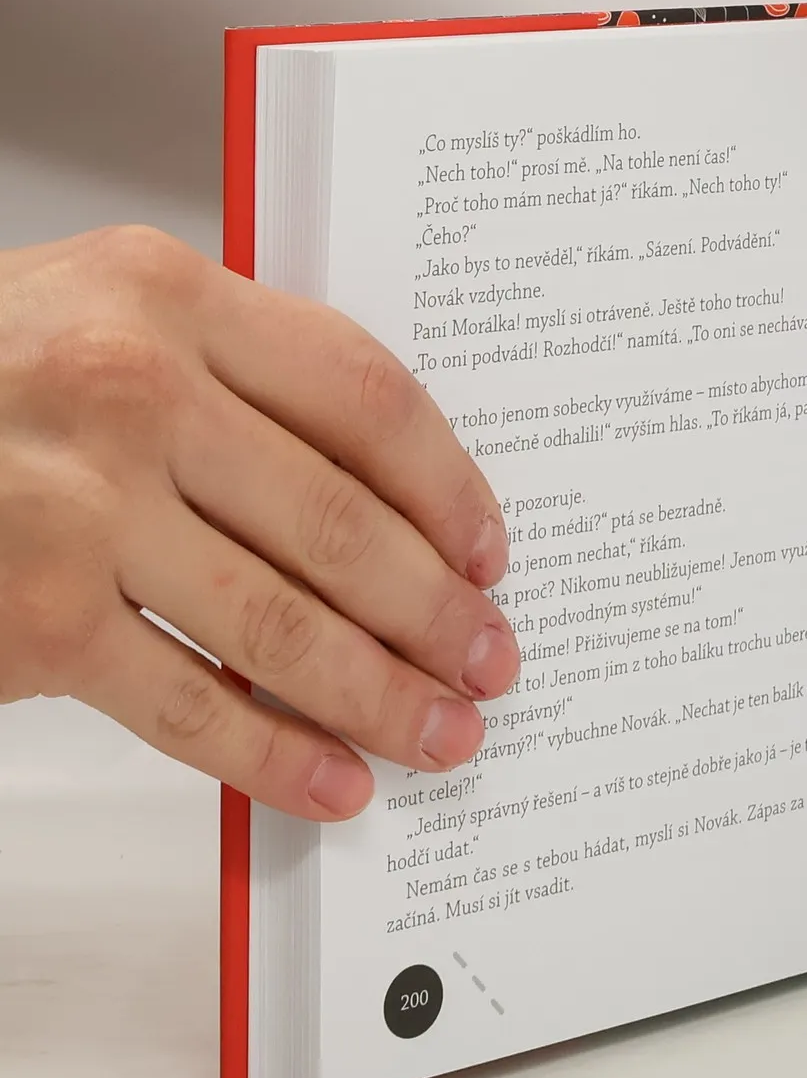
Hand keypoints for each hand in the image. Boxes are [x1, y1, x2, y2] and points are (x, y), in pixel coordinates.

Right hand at [0, 227, 517, 818]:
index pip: (364, 395)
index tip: (489, 550)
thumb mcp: (96, 313)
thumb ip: (230, 368)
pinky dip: (273, 756)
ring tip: (442, 733)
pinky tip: (332, 782)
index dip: (447, 486)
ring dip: (382, 695)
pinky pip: (187, 707)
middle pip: (342, 522)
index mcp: (165, 295)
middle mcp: (129, 391)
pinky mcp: (33, 617)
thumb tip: (382, 485)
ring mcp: (78, 510)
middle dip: (436, 610)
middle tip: (490, 660)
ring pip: (284, 624)